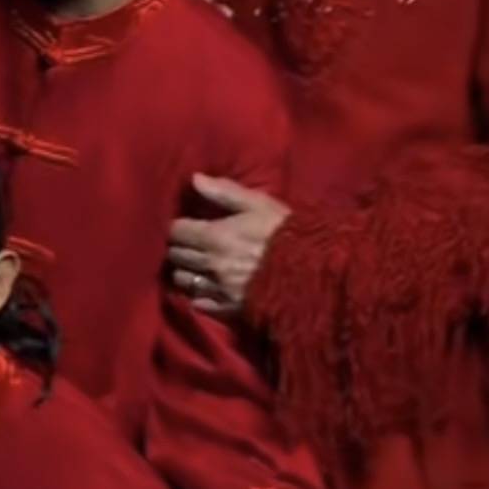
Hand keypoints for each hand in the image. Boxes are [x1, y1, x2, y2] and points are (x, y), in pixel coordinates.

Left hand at [169, 175, 289, 315]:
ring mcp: (217, 289)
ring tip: (194, 265)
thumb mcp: (259, 204)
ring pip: (183, 281)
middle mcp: (210, 264)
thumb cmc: (286, 233)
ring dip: (185, 271)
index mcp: (214, 236)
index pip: (176, 231)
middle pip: (176, 256)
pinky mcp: (228, 309)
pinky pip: (199, 303)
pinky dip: (198, 295)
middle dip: (177, 248)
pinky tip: (205, 288)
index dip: (176, 226)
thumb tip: (195, 179)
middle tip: (187, 243)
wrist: (312, 273)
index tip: (182, 224)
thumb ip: (224, 192)